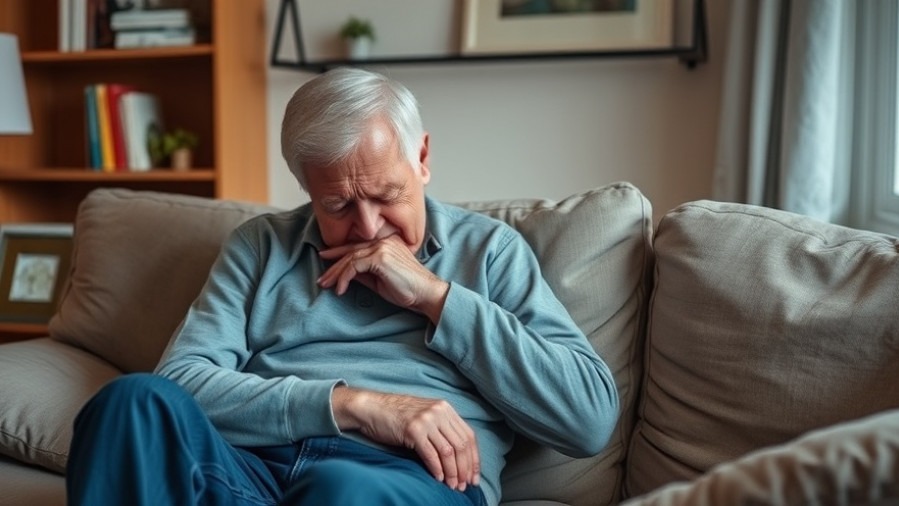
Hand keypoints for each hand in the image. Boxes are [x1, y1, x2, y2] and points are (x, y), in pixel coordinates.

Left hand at [318, 236, 448, 322]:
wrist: (425, 293)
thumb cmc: (407, 289)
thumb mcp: (379, 280)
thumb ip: (364, 273)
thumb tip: (346, 274)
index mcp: (386, 243)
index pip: (358, 246)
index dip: (339, 252)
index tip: (324, 258)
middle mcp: (384, 241)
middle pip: (351, 251)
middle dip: (333, 265)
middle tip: (321, 278)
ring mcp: (382, 247)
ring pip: (350, 258)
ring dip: (336, 273)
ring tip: (326, 285)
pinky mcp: (380, 257)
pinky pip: (354, 266)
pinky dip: (345, 278)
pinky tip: (341, 289)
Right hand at [332, 386, 479, 490]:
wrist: (372, 408)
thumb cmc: (397, 416)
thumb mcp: (426, 417)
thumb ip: (442, 429)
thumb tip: (459, 457)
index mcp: (445, 409)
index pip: (468, 436)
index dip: (473, 459)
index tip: (473, 476)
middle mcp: (439, 412)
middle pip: (461, 445)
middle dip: (465, 469)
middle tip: (464, 485)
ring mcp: (426, 420)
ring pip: (448, 451)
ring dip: (452, 472)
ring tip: (452, 485)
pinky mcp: (413, 429)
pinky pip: (431, 454)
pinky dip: (437, 469)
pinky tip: (438, 478)